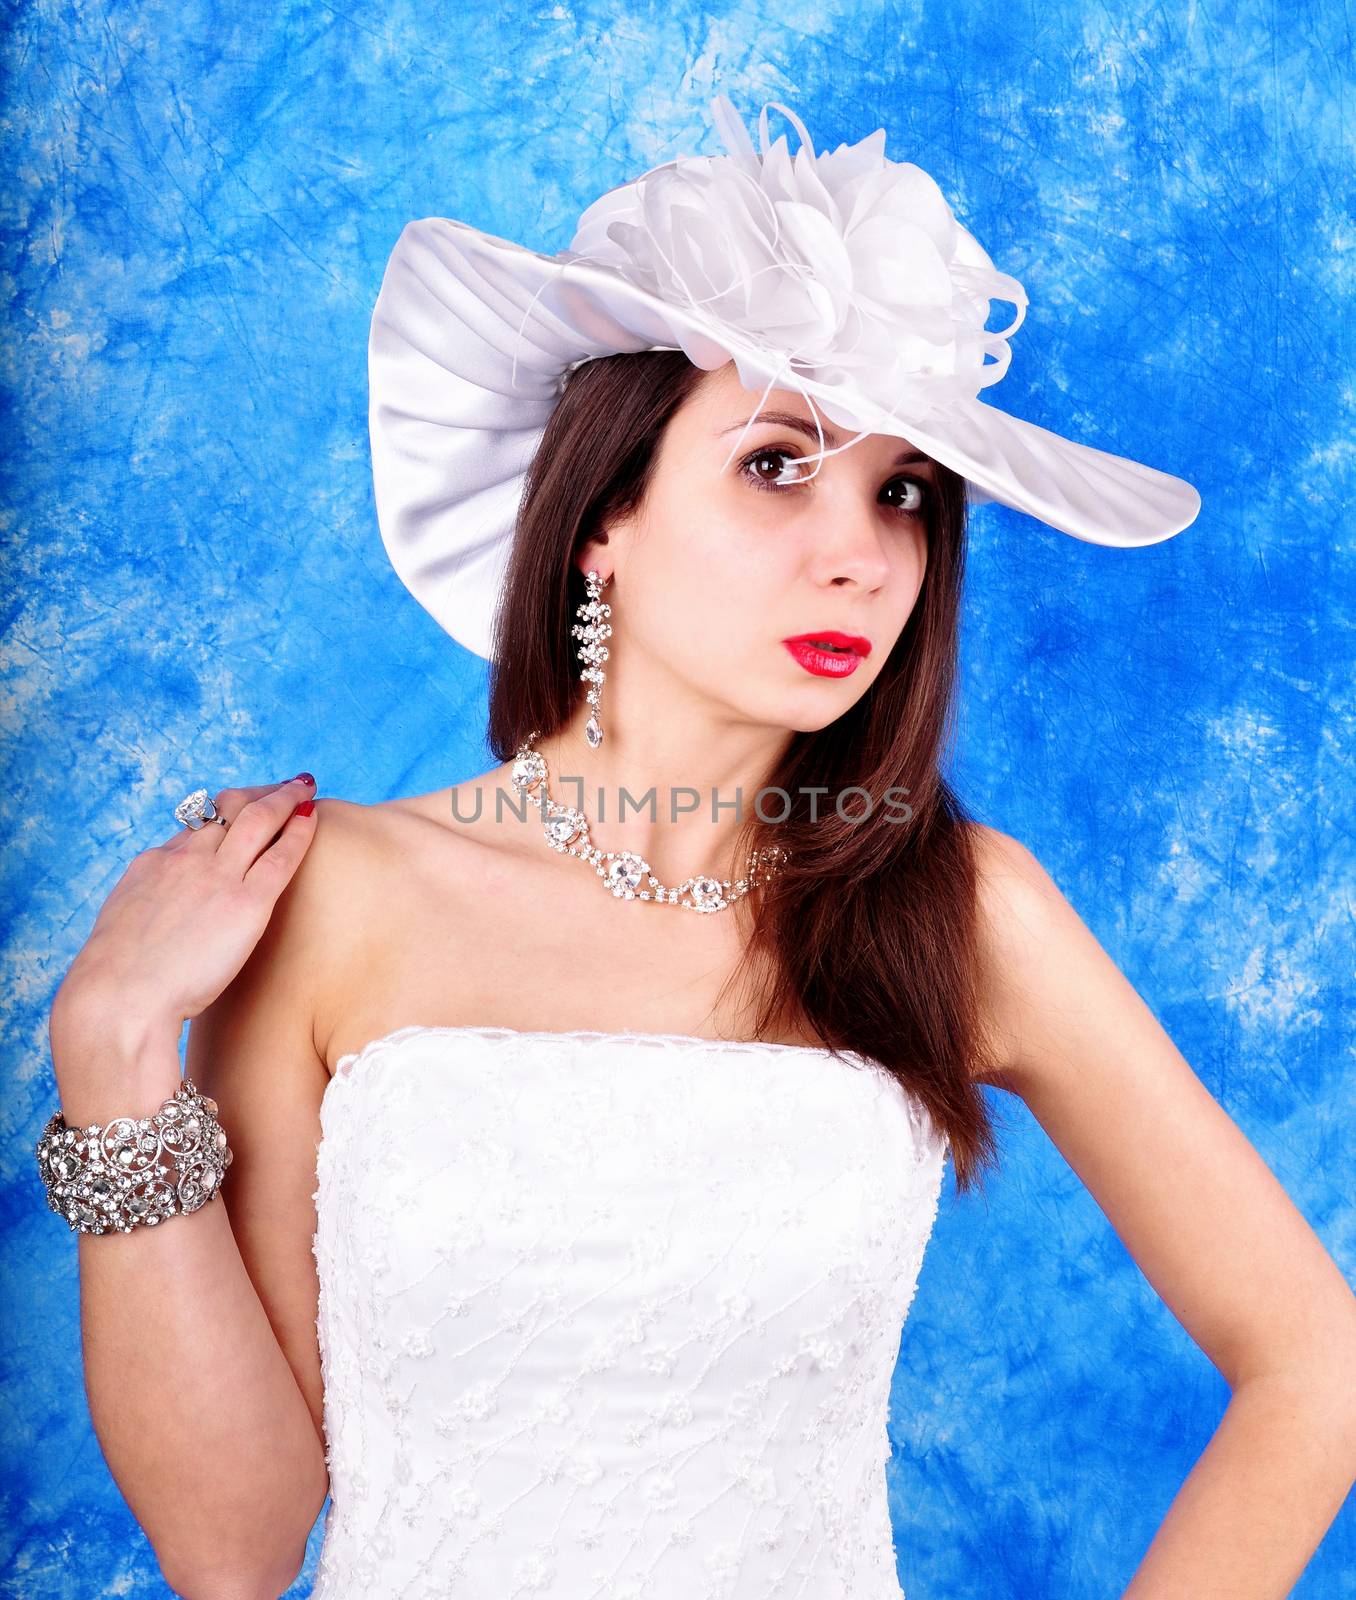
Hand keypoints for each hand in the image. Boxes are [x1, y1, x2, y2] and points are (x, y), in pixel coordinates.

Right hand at [51, 776, 319, 1047]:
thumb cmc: (117, 985)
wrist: (119, 999)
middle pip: (228, 810)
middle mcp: (186, 859)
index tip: (241, 812)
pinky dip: (301, 832)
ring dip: (285, 797)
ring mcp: (217, 877)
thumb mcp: (126, 930)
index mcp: (154, 864)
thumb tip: (165, 922)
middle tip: (284, 786)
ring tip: (306, 786)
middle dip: (259, 792)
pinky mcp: (247, 904)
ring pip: (258, 819)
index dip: (223, 817)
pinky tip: (315, 819)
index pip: (196, 828)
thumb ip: (151, 913)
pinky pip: (281, 856)